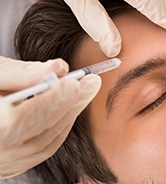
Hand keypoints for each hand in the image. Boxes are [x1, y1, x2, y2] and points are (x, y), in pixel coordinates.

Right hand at [0, 57, 100, 178]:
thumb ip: (22, 73)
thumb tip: (59, 67)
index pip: (26, 117)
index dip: (55, 100)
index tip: (76, 82)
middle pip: (43, 130)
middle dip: (72, 103)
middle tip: (91, 82)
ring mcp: (4, 161)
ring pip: (47, 141)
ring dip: (69, 114)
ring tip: (84, 91)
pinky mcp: (12, 162)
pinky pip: (43, 148)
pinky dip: (59, 127)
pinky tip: (68, 109)